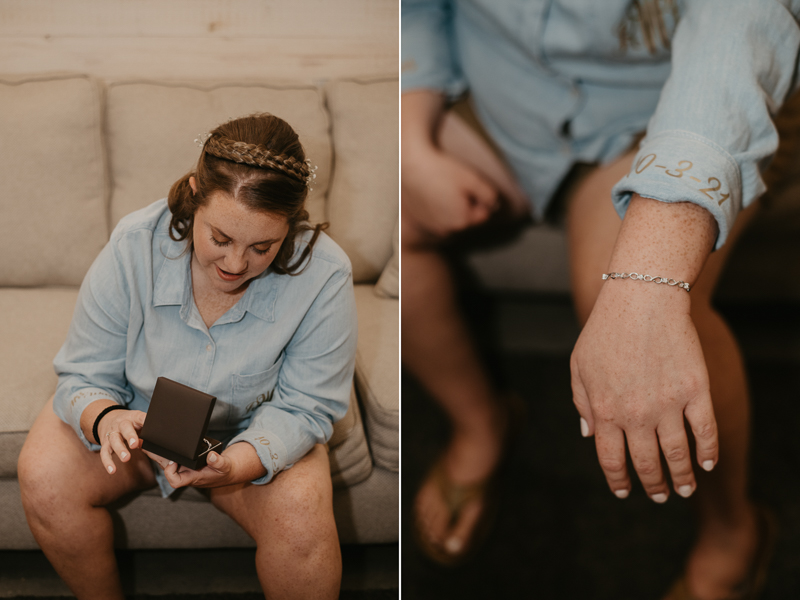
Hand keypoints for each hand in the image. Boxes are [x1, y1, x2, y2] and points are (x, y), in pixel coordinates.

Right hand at [97, 409, 146, 474]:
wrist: (108, 419)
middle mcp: (121, 424)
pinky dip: (108, 462)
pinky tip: (113, 470)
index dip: (143, 420)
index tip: (149, 424)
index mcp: (133, 417)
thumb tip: (166, 435)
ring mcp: (112, 434)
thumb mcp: (139, 420)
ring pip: (114, 440)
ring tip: (126, 458)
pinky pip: (104, 453)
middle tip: (135, 444)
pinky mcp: (105, 443)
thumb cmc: (130, 422)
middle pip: (125, 428)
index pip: (139, 417)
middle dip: (130, 436)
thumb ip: (149, 427)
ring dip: (120, 449)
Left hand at [143, 450, 233, 488]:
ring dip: (158, 452)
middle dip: (157, 457)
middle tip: (151, 444)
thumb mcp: (225, 466)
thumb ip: (219, 462)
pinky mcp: (184, 461)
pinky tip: (158, 441)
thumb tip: (211, 455)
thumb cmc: (224, 471)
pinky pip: (170, 457)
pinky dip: (164, 450)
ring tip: (149, 439)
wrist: (224, 471)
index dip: (170, 472)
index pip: (175, 481)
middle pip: (165, 468)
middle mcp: (185, 474)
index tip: (174, 461)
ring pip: (165, 462)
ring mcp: (183, 467)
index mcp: (192, 477)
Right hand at [402, 143, 498, 238]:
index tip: (468, 185)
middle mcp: (446, 229)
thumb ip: (489, 195)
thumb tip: (495, 205)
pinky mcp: (421, 220)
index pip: (483, 214)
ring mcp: (432, 226)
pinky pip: (437, 218)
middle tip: (454, 185)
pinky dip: (438, 208)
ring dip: (452, 207)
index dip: (479, 197)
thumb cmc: (442, 171)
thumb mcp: (473, 179)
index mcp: (462, 221)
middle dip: (466, 204)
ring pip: (451, 219)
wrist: (411, 165)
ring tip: (443, 188)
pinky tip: (433, 192)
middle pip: (466, 218)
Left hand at [570, 283, 718, 501]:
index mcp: (604, 410)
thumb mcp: (579, 366)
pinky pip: (705, 430)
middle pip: (646, 463)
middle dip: (652, 485)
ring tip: (684, 490)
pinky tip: (707, 463)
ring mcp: (668, 404)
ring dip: (682, 478)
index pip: (611, 459)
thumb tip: (588, 433)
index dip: (618, 480)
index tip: (624, 491)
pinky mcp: (696, 390)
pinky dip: (708, 451)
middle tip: (658, 494)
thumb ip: (582, 401)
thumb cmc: (605, 330)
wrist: (642, 299)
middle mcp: (636, 414)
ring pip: (678, 455)